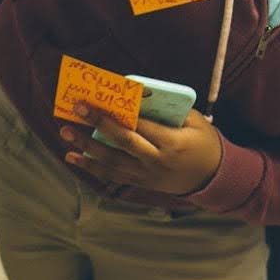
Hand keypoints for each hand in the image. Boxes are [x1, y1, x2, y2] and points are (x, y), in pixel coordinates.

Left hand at [60, 108, 221, 197]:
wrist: (213, 177)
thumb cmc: (204, 142)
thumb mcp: (194, 121)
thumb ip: (168, 111)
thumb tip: (137, 97)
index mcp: (171, 142)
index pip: (138, 126)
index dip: (115, 114)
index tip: (95, 102)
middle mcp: (156, 161)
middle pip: (121, 143)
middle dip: (96, 127)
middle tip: (75, 113)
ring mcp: (147, 175)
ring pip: (112, 163)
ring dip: (86, 149)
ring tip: (66, 136)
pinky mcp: (142, 183)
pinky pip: (113, 175)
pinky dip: (92, 167)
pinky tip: (74, 158)